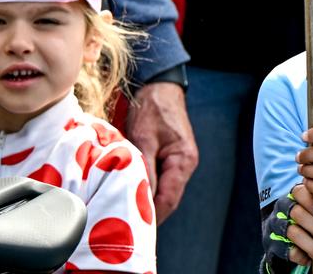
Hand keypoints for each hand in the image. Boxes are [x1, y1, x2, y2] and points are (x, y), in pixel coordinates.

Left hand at [126, 80, 197, 222]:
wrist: (158, 86)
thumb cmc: (152, 108)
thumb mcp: (144, 137)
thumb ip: (144, 168)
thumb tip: (140, 196)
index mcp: (183, 161)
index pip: (169, 199)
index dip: (153, 215)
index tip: (135, 227)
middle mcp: (185, 164)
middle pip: (168, 198)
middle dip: (150, 211)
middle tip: (127, 223)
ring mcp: (179, 161)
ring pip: (164, 189)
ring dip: (147, 199)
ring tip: (127, 210)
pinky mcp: (170, 157)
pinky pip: (160, 178)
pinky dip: (148, 186)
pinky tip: (132, 190)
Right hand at [264, 180, 312, 266]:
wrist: (287, 237)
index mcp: (297, 196)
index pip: (299, 191)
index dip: (311, 201)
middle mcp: (284, 207)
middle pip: (296, 212)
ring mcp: (276, 224)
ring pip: (291, 231)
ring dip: (309, 245)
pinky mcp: (273, 242)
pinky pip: (285, 248)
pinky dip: (300, 256)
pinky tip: (310, 260)